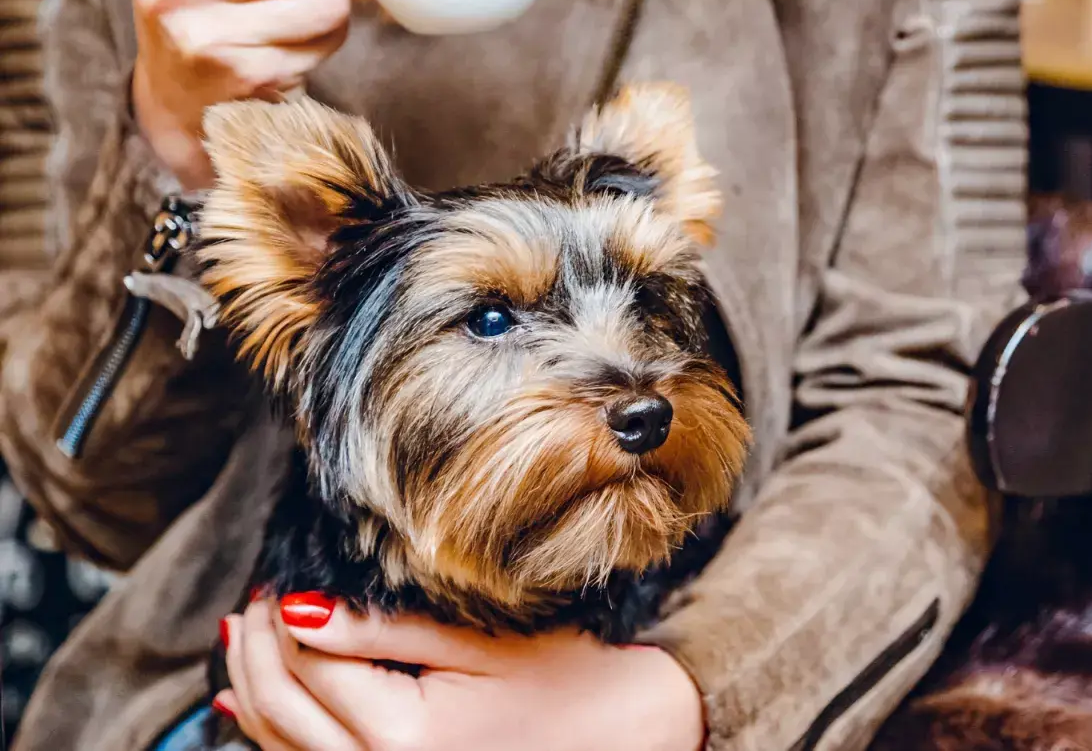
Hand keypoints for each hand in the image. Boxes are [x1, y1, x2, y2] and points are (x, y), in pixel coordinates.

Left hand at [216, 594, 705, 750]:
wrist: (634, 737)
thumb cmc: (574, 683)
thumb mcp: (484, 643)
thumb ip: (390, 628)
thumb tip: (301, 606)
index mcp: (406, 738)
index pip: (310, 664)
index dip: (283, 614)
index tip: (277, 573)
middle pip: (281, 709)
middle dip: (258, 649)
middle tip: (256, 597)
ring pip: (281, 746)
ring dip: (254, 688)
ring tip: (242, 634)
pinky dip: (271, 734)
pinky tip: (247, 703)